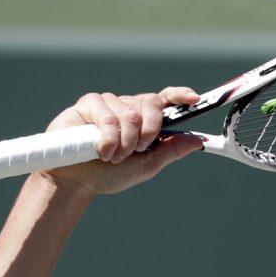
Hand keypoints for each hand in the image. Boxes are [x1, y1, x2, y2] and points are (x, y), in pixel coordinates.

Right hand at [38, 86, 204, 195]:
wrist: (78, 181)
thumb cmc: (110, 173)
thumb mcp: (147, 165)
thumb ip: (171, 150)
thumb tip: (197, 140)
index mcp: (145, 120)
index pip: (165, 99)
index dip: (179, 95)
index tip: (194, 98)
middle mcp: (128, 107)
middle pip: (152, 103)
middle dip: (148, 132)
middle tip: (137, 150)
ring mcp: (109, 103)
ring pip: (130, 114)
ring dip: (124, 143)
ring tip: (112, 156)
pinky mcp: (90, 104)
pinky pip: (108, 116)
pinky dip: (108, 140)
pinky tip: (100, 151)